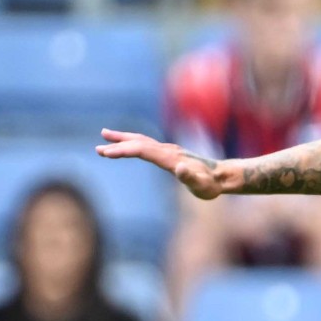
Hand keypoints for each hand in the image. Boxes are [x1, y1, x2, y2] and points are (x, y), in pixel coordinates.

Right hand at [97, 129, 231, 198]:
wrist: (223, 177)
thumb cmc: (211, 185)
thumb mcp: (202, 186)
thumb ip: (190, 178)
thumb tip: (179, 168)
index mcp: (170, 158)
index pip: (141, 150)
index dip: (123, 151)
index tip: (106, 153)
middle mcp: (168, 150)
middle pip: (138, 143)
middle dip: (117, 145)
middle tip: (98, 148)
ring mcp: (169, 150)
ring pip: (142, 140)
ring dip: (123, 138)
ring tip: (105, 134)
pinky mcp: (170, 153)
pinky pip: (147, 144)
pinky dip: (134, 141)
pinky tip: (129, 143)